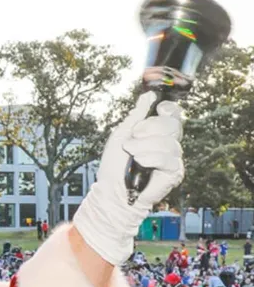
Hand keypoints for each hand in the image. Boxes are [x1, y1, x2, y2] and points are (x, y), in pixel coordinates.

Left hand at [73, 91, 183, 264]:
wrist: (111, 191)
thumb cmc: (114, 166)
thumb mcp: (121, 135)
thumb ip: (136, 115)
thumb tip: (148, 95)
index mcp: (158, 132)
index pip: (174, 114)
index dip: (168, 109)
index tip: (158, 108)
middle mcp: (169, 143)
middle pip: (173, 124)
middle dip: (149, 129)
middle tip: (132, 140)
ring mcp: (173, 158)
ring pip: (169, 142)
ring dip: (145, 146)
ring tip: (132, 155)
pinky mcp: (174, 172)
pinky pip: (168, 158)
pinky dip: (151, 158)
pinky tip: (140, 163)